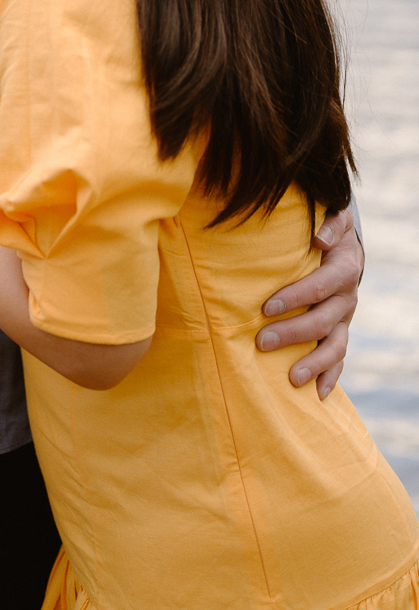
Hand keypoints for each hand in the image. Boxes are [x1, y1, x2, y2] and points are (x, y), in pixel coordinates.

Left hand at [257, 206, 362, 399]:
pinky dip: (330, 377)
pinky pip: (340, 359)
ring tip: (291, 379)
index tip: (266, 307)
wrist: (343, 245)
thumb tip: (319, 238)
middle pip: (323, 320)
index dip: (295, 296)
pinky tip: (318, 395)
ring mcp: (345, 319)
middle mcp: (347, 298)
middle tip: (262, 342)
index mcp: (343, 268)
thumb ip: (328, 221)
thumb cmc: (325, 227)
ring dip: (313, 364)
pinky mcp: (340, 332)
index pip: (320, 286)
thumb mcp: (332, 214)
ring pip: (335, 347)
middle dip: (293, 333)